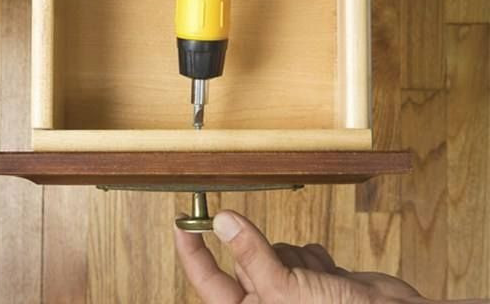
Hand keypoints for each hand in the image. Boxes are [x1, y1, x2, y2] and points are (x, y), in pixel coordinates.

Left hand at [175, 210, 422, 303]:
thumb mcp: (285, 288)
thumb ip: (252, 253)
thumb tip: (222, 222)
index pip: (209, 282)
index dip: (193, 252)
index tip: (182, 222)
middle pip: (248, 259)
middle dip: (269, 255)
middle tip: (293, 270)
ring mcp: (292, 293)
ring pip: (277, 250)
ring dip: (298, 258)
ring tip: (320, 279)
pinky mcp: (314, 280)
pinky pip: (303, 252)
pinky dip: (316, 258)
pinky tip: (332, 276)